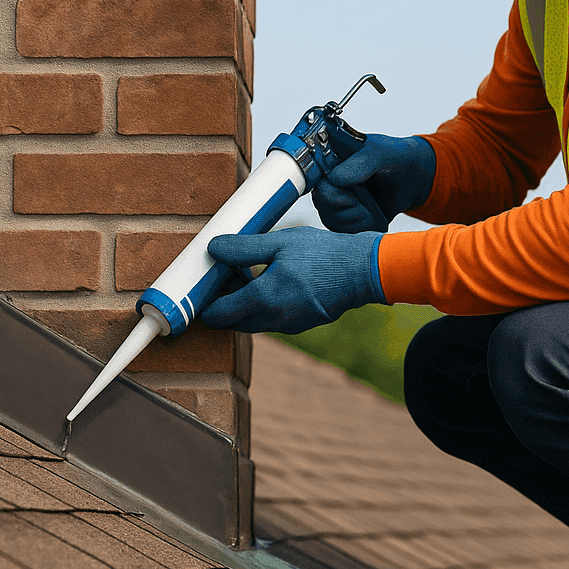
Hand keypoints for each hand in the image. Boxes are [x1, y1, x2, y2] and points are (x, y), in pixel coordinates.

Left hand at [200, 227, 384, 334]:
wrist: (364, 272)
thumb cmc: (323, 255)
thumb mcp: (279, 243)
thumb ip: (243, 247)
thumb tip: (214, 249)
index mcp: (263, 300)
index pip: (217, 316)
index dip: (205, 302)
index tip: (205, 283)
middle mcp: (273, 320)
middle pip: (232, 322)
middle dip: (224, 303)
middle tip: (227, 274)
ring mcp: (289, 325)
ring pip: (253, 322)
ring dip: (245, 305)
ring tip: (251, 273)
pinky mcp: (302, 323)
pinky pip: (272, 320)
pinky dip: (265, 306)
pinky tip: (274, 280)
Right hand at [313, 134, 435, 232]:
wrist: (413, 179)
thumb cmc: (397, 159)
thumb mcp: (383, 154)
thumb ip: (361, 163)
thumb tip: (335, 179)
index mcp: (331, 158)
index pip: (311, 178)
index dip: (327, 191)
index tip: (349, 196)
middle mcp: (327, 179)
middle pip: (321, 203)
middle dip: (348, 206)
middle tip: (365, 198)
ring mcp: (334, 201)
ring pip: (331, 219)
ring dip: (356, 218)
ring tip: (371, 207)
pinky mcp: (343, 218)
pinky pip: (342, 232)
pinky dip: (361, 228)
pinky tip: (371, 217)